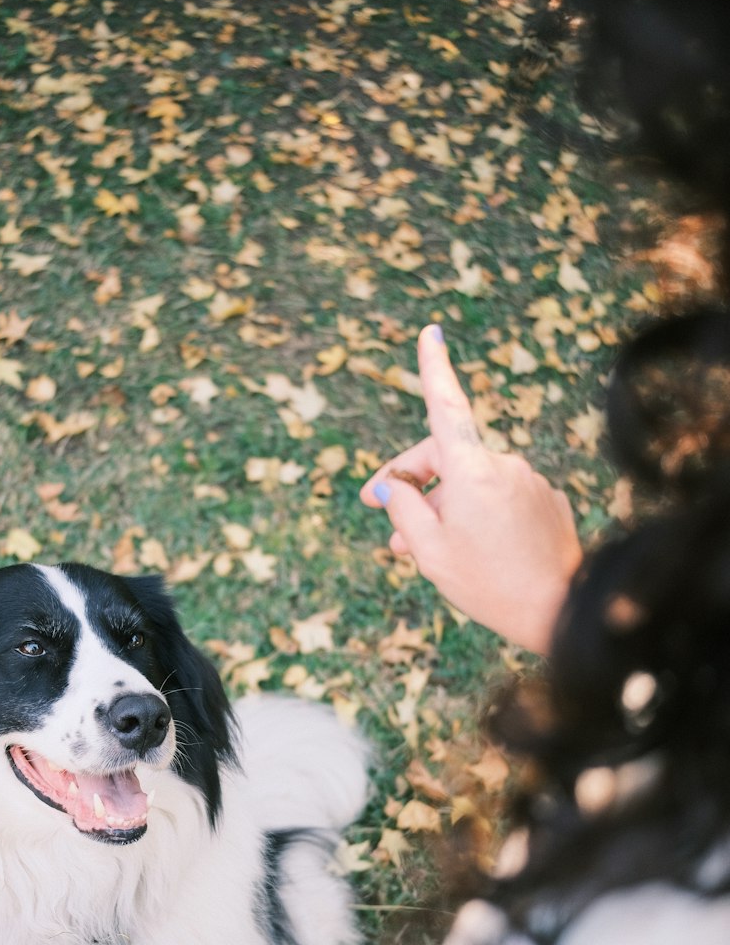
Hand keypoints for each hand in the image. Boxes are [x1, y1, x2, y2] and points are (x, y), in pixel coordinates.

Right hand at [360, 325, 582, 653]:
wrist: (559, 611)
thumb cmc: (486, 582)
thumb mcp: (428, 550)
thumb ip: (403, 510)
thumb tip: (393, 486)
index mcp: (472, 470)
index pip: (446, 407)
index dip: (434, 368)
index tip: (430, 333)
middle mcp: (503, 465)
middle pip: (446, 456)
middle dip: (413, 481)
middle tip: (383, 517)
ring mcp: (529, 482)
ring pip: (471, 483)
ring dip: (444, 506)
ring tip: (420, 549)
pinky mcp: (546, 501)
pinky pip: (500, 498)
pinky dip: (477, 514)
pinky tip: (469, 549)